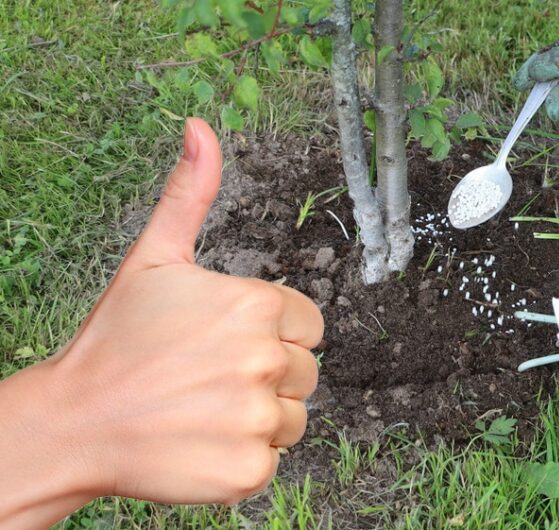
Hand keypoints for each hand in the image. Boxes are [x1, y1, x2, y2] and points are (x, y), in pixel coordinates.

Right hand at [0, 118, 322, 527]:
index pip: (309, 324)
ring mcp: (258, 417)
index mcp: (257, 306)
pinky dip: (243, 456)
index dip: (273, 334)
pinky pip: (272, 457)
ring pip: (293, 417)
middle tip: (208, 376)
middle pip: (305, 371)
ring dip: (258, 416)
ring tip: (203, 408)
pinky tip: (201, 440)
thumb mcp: (154, 257)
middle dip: (267, 374)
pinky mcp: (249, 469)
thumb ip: (191, 194)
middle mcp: (266, 359)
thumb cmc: (115, 341)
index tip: (227, 342)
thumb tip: (201, 131)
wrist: (74, 420)